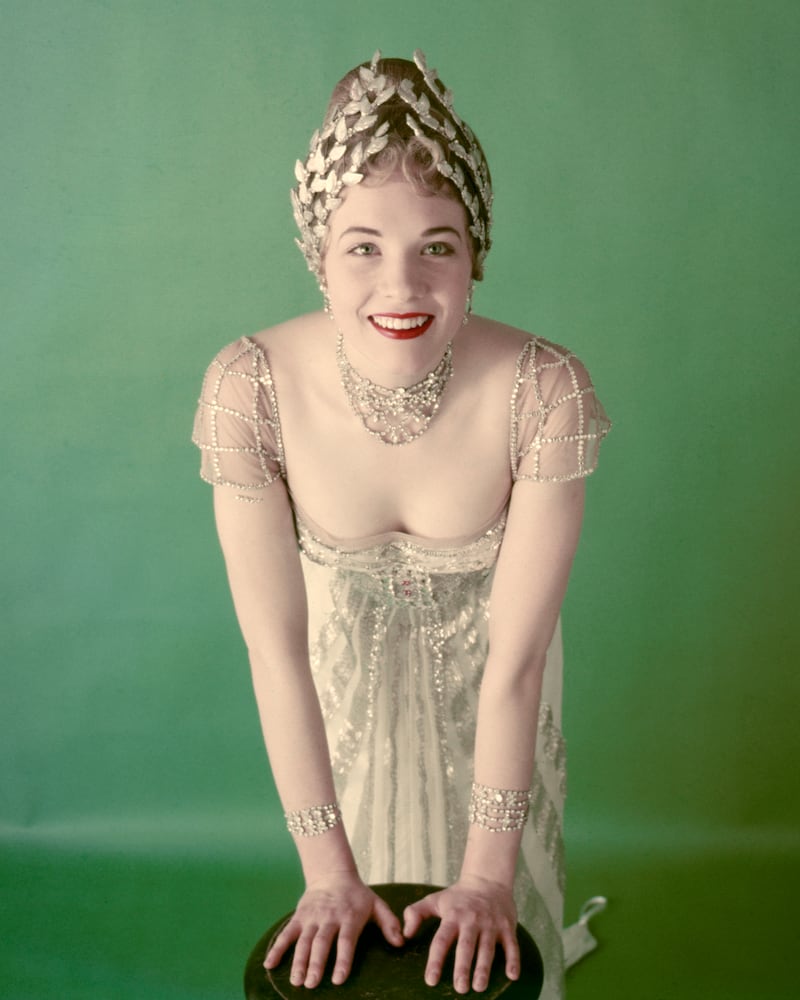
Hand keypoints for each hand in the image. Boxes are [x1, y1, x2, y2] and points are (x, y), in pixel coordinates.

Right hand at [264, 871, 403, 987]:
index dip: (342, 959)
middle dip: (316, 964)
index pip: (346, 941)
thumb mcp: (376, 905)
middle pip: (321, 943)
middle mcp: (329, 918)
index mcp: (349, 917)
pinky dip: (277, 948)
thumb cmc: (357, 896)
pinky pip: (286, 933)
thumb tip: (401, 942)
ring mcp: (312, 917)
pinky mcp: (299, 917)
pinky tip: (269, 965)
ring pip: (304, 941)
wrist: (332, 874)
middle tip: (311, 984)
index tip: (338, 979)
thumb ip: (389, 923)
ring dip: (298, 961)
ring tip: (296, 981)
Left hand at [403, 876, 519, 994]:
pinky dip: (513, 960)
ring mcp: (491, 923)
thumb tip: (405, 935)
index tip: (431, 980)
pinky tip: (513, 976)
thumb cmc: (458, 897)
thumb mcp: (435, 900)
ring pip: (487, 948)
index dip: (436, 960)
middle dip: (463, 967)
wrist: (488, 879)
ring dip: (484, 968)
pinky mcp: (507, 926)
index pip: (442, 940)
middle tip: (460, 988)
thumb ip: (416, 913)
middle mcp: (472, 920)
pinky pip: (511, 945)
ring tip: (479, 987)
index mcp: (453, 916)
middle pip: (466, 946)